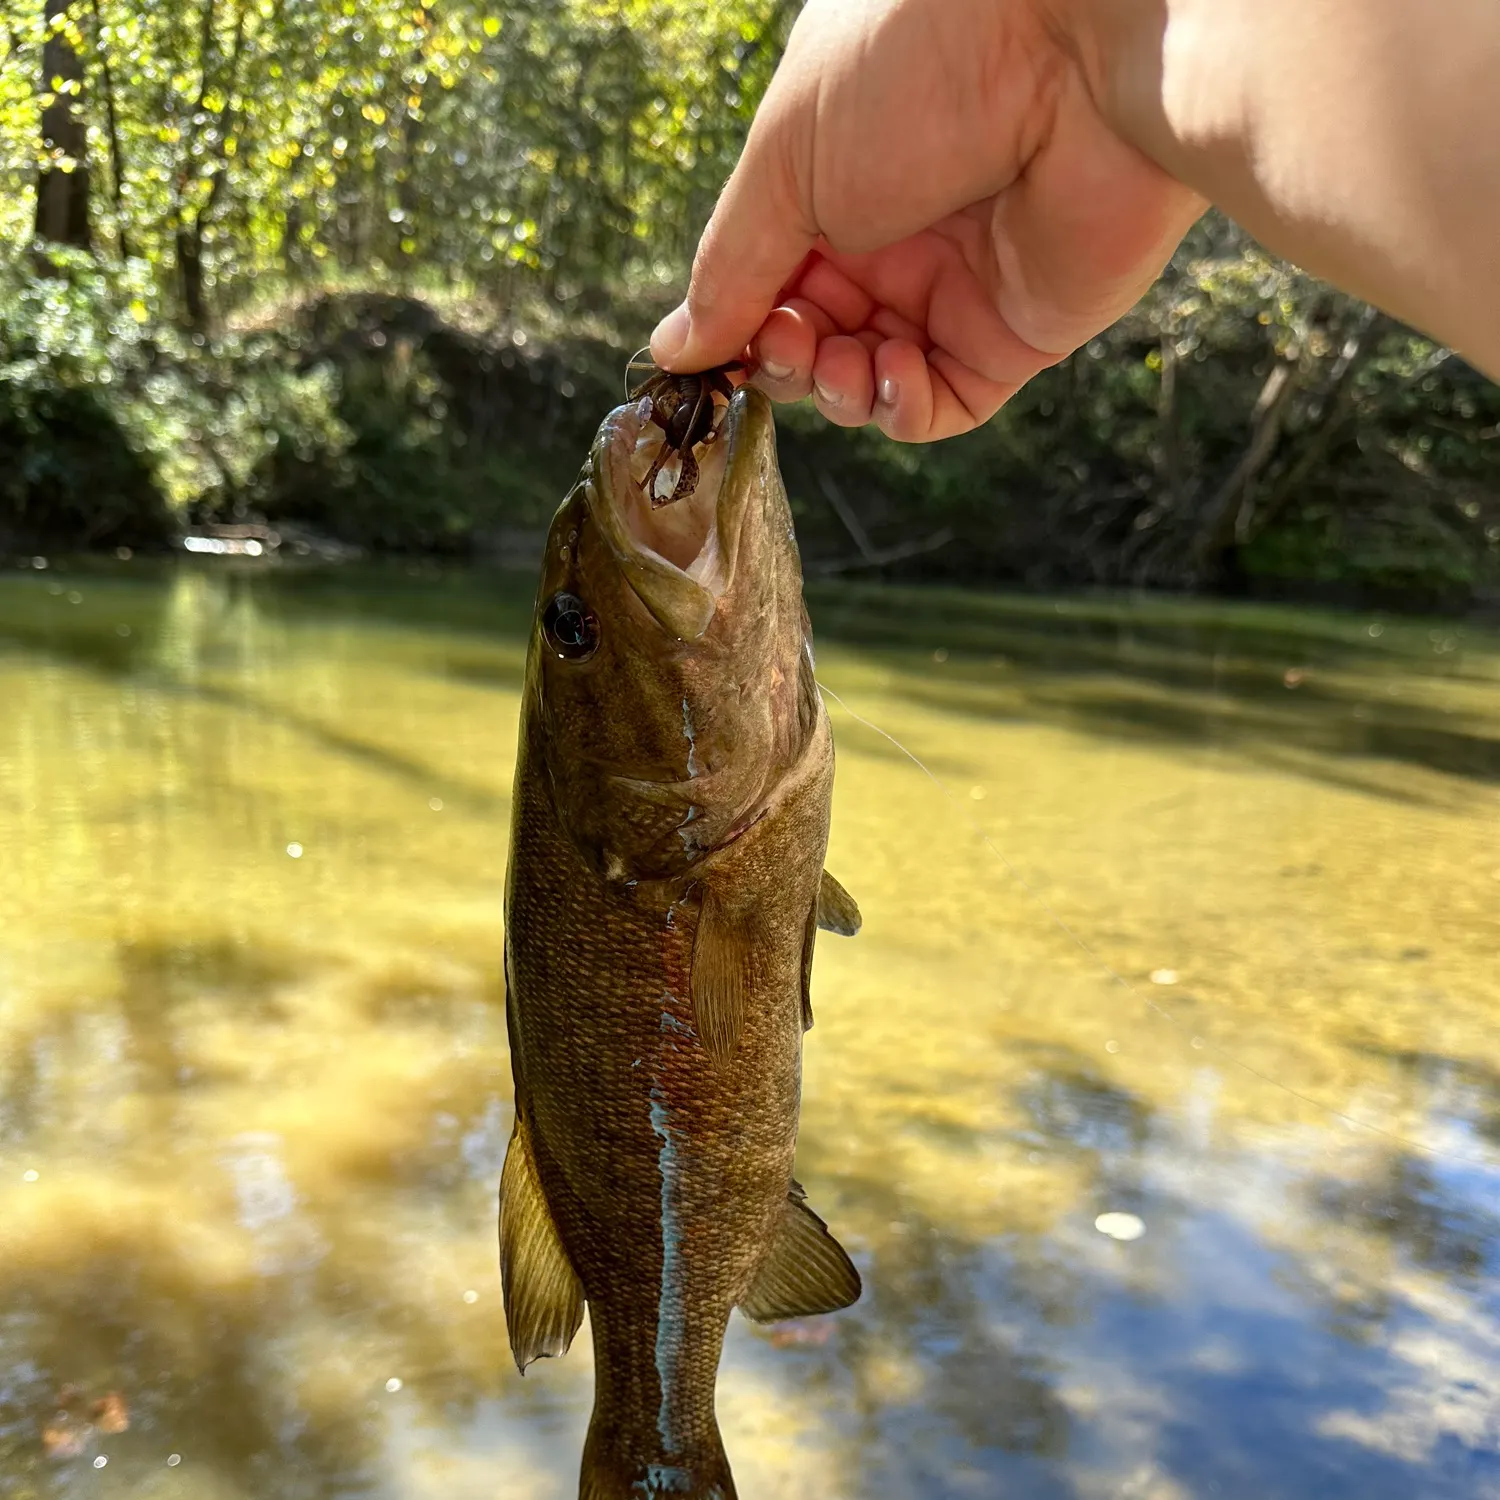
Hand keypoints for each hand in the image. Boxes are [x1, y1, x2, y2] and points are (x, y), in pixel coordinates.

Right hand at [649, 0, 1204, 440]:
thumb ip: (731, 268)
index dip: (738, 323)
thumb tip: (673, 350)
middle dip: (785, 358)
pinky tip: (889, 378)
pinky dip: (903, 410)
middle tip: (786, 343)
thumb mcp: (786, 163)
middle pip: (814, 338)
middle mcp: (894, 233)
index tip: (711, 351)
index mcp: (833, 179)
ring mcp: (958, 285)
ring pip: (870, 381)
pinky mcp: (1019, 332)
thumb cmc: (915, 67)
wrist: (1075, 45)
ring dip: (836, 390)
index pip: (767, 280)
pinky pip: (945, 404)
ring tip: (836, 362)